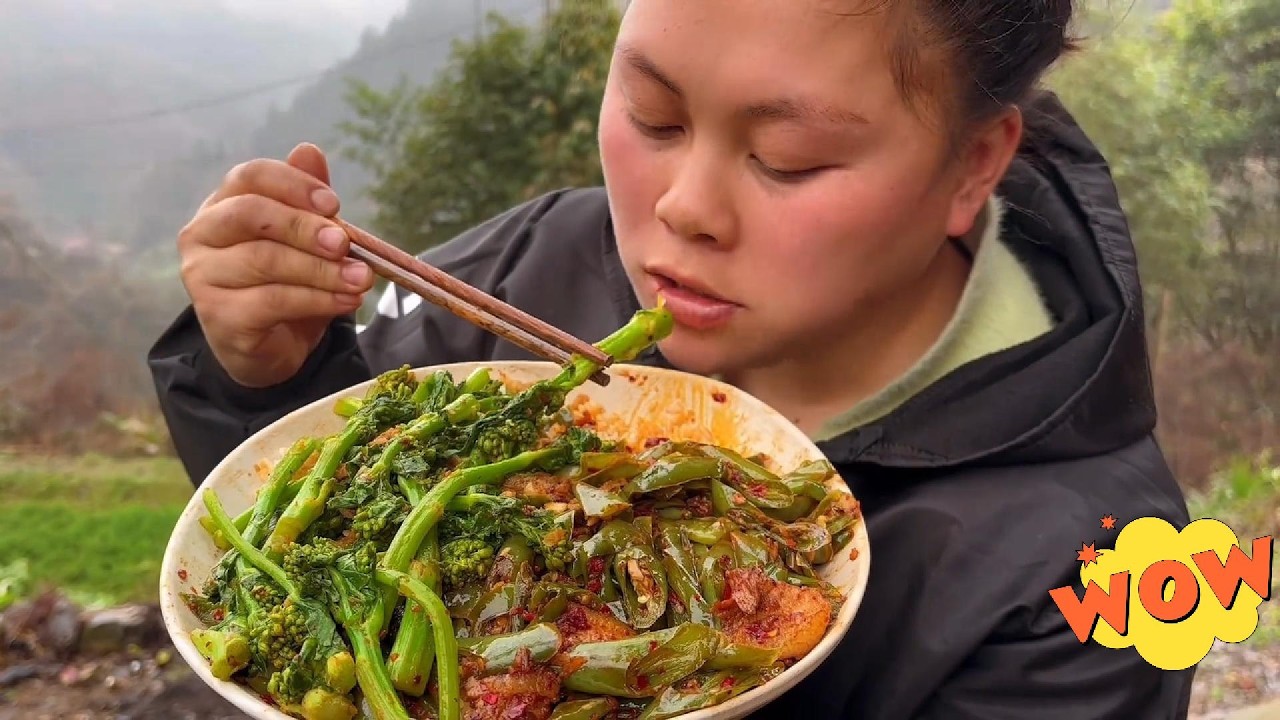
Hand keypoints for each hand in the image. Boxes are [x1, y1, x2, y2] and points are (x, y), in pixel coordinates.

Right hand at [177, 143, 375, 387]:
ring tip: (360, 279)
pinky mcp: (219, 316)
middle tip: (345, 244)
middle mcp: (202, 235)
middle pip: (251, 214)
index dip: (293, 184)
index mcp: (222, 205)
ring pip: (265, 260)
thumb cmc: (285, 283)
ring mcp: (203, 277)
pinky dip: (317, 300)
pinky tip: (347, 301)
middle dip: (305, 227)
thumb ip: (307, 200)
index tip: (334, 204)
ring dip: (321, 270)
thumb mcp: (304, 241)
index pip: (249, 176)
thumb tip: (309, 150)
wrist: (269, 348)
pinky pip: (272, 301)